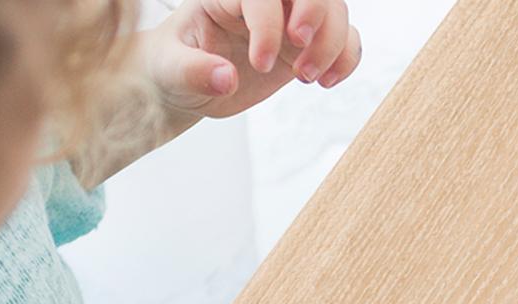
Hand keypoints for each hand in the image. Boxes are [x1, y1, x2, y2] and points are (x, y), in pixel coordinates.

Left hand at [143, 0, 361, 119]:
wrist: (184, 81)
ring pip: (334, 9)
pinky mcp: (305, 44)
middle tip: (299, 65)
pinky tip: (326, 82)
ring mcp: (289, 19)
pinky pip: (345, 37)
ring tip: (306, 79)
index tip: (259, 64)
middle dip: (316, 18)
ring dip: (332, 45)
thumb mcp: (170, 70)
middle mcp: (264, 0)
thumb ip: (193, 71)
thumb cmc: (172, 67)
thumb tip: (226, 78)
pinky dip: (347, 58)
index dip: (268, 24)